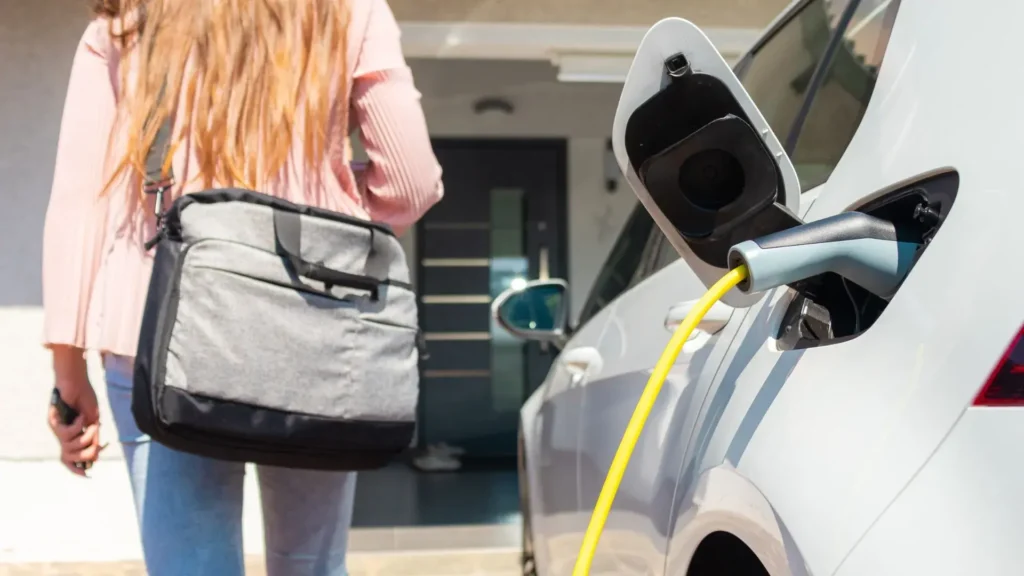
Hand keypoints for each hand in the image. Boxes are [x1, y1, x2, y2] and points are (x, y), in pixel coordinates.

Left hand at [48, 346, 103, 476]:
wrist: (77, 383)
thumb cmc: (85, 399)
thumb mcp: (94, 421)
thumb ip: (94, 437)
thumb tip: (95, 455)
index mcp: (73, 436)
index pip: (70, 458)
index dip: (76, 468)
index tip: (87, 475)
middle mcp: (63, 436)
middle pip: (70, 458)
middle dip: (86, 455)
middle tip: (98, 446)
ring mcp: (58, 430)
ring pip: (70, 449)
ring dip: (87, 438)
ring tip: (92, 426)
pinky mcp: (54, 423)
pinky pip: (68, 434)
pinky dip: (79, 426)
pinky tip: (81, 416)